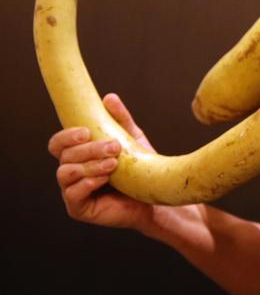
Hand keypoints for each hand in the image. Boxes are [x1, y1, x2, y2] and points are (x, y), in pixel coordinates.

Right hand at [48, 93, 156, 230]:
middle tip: (114, 147)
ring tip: (113, 163)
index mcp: (78, 155)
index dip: (66, 136)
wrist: (153, 195)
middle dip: (89, 149)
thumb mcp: (131, 139)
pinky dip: (87, 183)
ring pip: (66, 173)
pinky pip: (72, 194)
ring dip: (89, 165)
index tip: (86, 132)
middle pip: (64, 156)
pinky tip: (104, 179)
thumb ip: (120, 119)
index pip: (59, 143)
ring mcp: (72, 190)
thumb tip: (109, 97)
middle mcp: (71, 172)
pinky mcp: (78, 208)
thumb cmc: (139, 168)